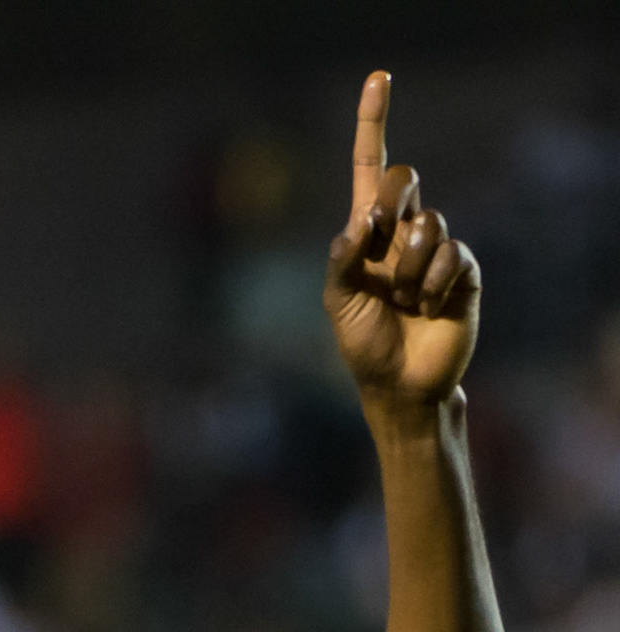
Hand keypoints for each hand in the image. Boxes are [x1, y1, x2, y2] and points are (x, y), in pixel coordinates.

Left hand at [324, 71, 481, 411]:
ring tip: (405, 301)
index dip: (373, 123)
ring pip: (427, 222)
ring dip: (409, 267)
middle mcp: (402, 231)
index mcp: (366, 233)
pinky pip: (452, 252)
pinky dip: (433, 283)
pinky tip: (429, 307)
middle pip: (404, 179)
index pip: (371, 167)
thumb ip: (342, 260)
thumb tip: (360, 221)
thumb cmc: (363, 343)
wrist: (401, 383)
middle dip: (391, 204)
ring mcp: (435, 247)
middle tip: (381, 241)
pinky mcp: (463, 268)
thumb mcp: (338, 302)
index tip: (379, 77)